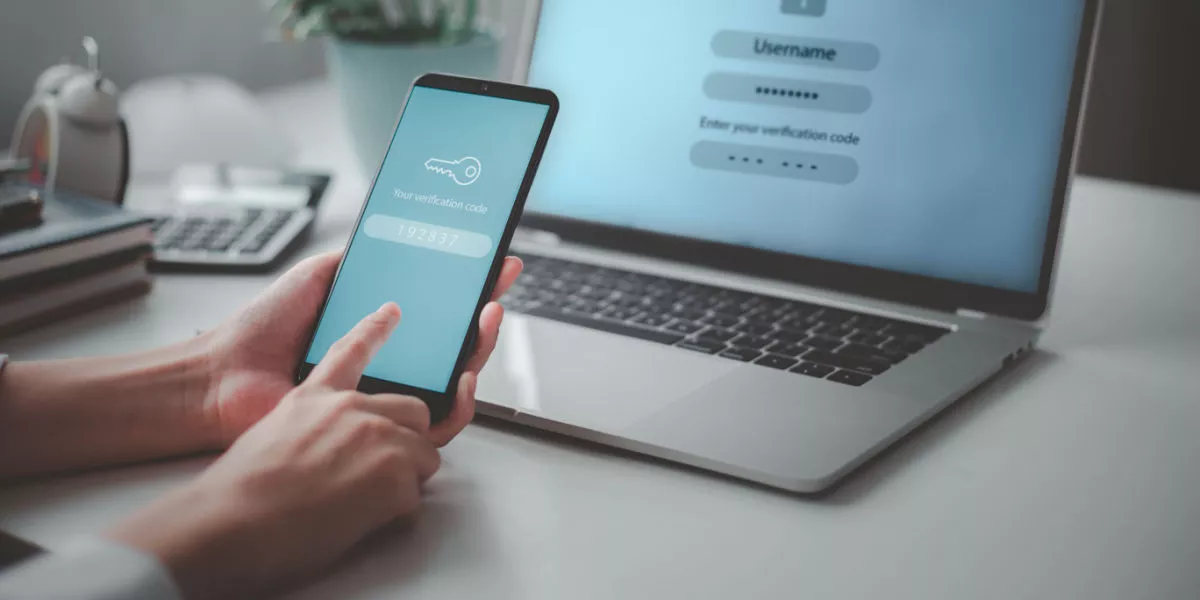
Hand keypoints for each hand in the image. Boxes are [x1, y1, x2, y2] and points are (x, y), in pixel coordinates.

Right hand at [111, 304, 438, 599]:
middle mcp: (350, 409)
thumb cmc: (238, 493)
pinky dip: (395, 515)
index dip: (373, 330)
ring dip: (402, 482)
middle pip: (414, 410)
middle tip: (375, 475)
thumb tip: (326, 452)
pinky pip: (416, 496)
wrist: (230, 522)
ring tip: (358, 506)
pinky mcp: (394, 470)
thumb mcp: (271, 438)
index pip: (351, 351)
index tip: (389, 312)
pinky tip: (356, 523)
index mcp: (315, 397)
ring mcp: (377, 435)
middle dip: (408, 442)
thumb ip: (309, 431)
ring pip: (423, 455)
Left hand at [203, 250, 521, 445]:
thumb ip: (353, 261)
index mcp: (376, 330)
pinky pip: (440, 422)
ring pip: (457, 380)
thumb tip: (389, 236)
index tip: (494, 264)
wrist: (227, 373)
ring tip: (488, 317)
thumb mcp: (315, 277)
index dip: (469, 289)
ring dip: (481, 348)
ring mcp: (388, 395)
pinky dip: (463, 399)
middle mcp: (389, 363)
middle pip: (456, 343)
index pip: (436, 310)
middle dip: (485, 313)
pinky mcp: (383, 428)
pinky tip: (466, 372)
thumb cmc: (262, 331)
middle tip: (498, 286)